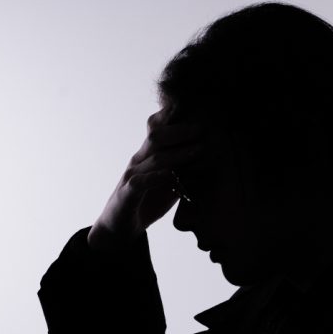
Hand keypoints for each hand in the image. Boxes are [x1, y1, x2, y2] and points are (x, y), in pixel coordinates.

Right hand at [88, 107, 202, 251]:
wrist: (119, 228)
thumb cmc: (148, 201)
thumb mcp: (170, 180)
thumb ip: (185, 166)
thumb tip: (213, 155)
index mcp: (149, 154)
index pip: (158, 127)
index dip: (173, 115)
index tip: (196, 105)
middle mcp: (139, 160)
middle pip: (156, 136)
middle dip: (180, 130)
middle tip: (202, 127)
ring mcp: (131, 175)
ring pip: (153, 158)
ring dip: (178, 153)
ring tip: (199, 149)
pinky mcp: (127, 195)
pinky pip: (140, 183)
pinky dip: (156, 178)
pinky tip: (172, 175)